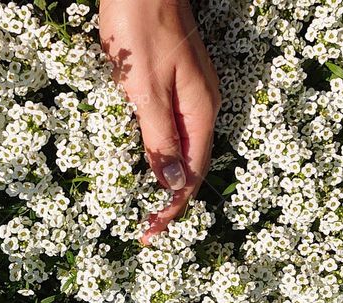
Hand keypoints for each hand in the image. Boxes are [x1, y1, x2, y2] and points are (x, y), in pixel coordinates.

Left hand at [99, 0, 220, 245]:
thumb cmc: (140, 29)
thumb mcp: (144, 89)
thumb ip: (159, 138)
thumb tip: (175, 185)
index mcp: (201, 110)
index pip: (193, 174)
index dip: (172, 208)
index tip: (149, 233)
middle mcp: (202, 104)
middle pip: (191, 164)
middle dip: (169, 200)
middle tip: (144, 229)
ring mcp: (189, 92)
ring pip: (181, 146)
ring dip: (164, 178)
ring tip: (143, 206)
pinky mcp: (173, 80)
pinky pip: (170, 127)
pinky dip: (158, 151)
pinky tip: (144, 161)